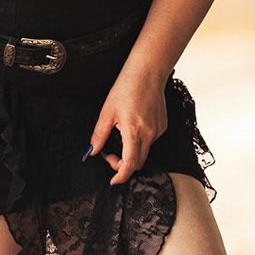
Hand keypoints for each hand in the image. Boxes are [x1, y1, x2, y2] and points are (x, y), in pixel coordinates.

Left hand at [87, 71, 166, 185]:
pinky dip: (140, 142)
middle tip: (110, 155)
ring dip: (132, 153)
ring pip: (145, 152)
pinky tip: (133, 126)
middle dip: (123, 165)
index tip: (113, 181)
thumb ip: (99, 135)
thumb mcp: (107, 112)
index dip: (121, 176)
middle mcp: (149, 134)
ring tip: (120, 135)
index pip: (130, 164)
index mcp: (134, 132)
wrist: (147, 73)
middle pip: (138, 162)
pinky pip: (151, 141)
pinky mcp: (162, 126)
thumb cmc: (126, 88)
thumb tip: (92, 151)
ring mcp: (158, 131)